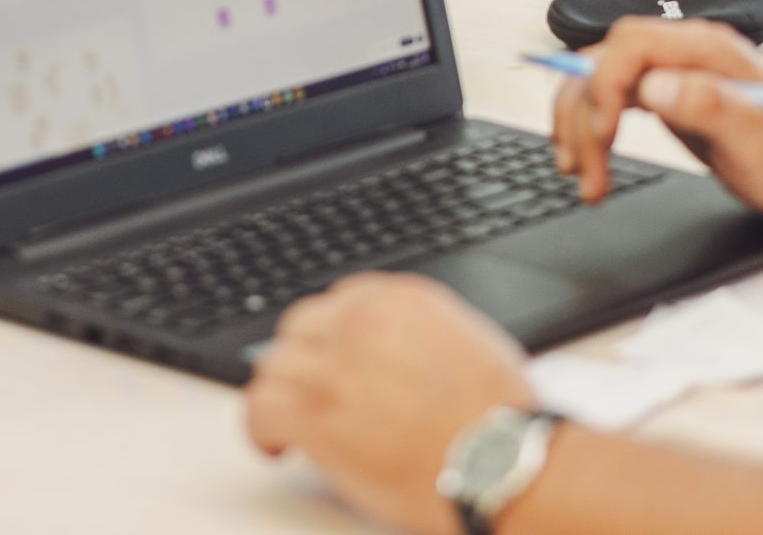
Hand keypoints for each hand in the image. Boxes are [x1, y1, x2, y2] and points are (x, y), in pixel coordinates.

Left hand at [246, 272, 535, 534]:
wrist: (501, 464)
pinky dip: (261, 429)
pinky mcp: (315, 415)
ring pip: (273, 366)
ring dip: (281, 394)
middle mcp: (360, 323)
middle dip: (303, 361)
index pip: (337, 301)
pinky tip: (277, 444)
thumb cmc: (498, 419)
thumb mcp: (468, 340)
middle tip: (311, 392)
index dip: (330, 337)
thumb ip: (417, 331)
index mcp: (399, 298)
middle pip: (299, 328)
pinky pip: (260, 409)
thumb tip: (391, 348)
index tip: (330, 359)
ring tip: (292, 422)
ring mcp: (334, 367)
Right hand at [551, 17, 762, 213]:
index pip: (631, 44)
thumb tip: (655, 87)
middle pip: (603, 62)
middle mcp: (681, 52)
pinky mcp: (659, 92)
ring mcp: (669, 70)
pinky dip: (587, 127)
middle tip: (585, 169)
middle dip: (584, 115)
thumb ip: (709, 105)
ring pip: (596, 81)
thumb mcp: (758, 139)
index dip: (605, 83)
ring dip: (577, 126)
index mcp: (706, 49)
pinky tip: (585, 157)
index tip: (603, 131)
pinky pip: (607, 98)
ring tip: (580, 175)